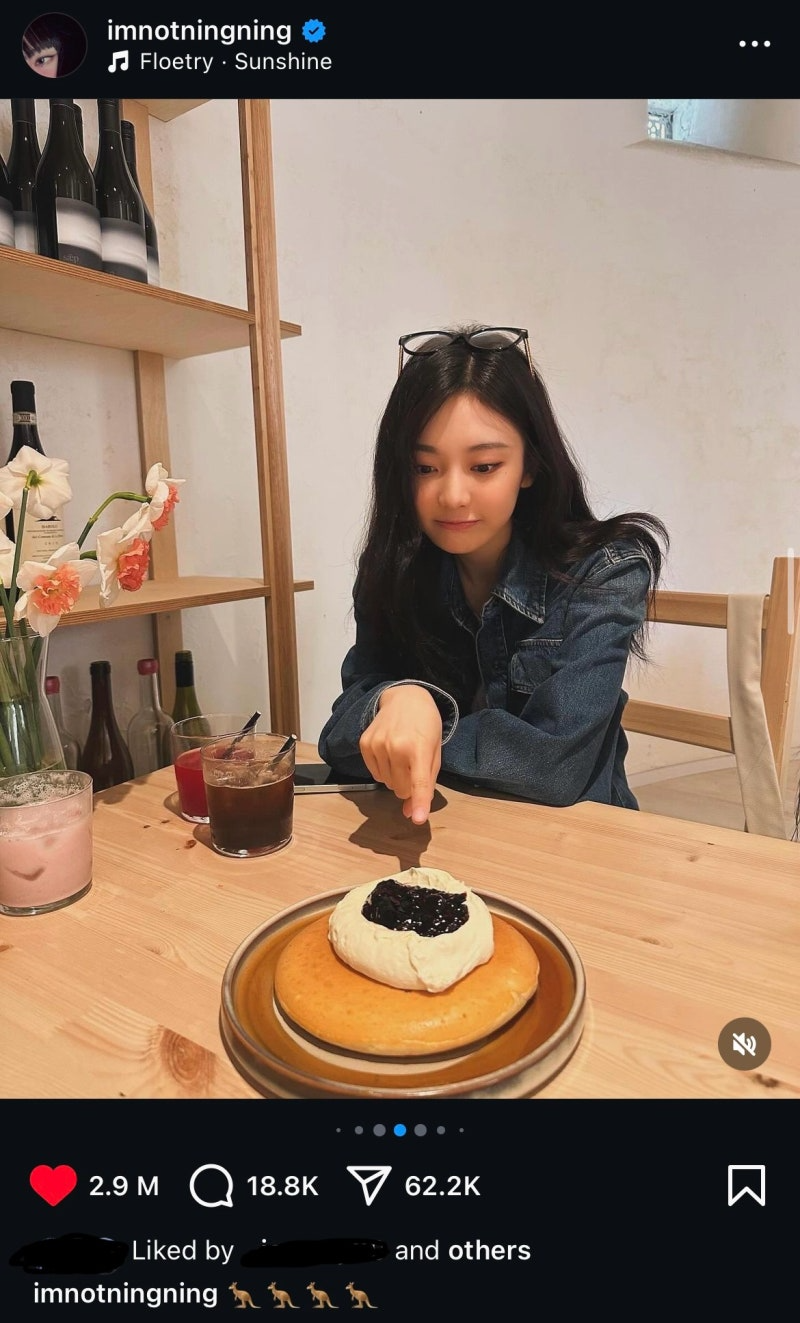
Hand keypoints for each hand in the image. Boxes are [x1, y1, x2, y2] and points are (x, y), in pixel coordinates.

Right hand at [359, 685, 441, 824]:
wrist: (405, 698)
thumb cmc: (425, 726)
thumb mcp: (435, 752)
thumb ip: (426, 784)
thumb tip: (410, 814)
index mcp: (420, 748)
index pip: (419, 782)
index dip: (419, 802)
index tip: (417, 819)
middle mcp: (396, 746)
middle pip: (401, 789)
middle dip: (408, 785)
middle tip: (414, 765)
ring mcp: (377, 744)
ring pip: (387, 784)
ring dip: (396, 777)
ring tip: (402, 756)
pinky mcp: (364, 744)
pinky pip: (375, 774)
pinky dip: (384, 770)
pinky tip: (389, 753)